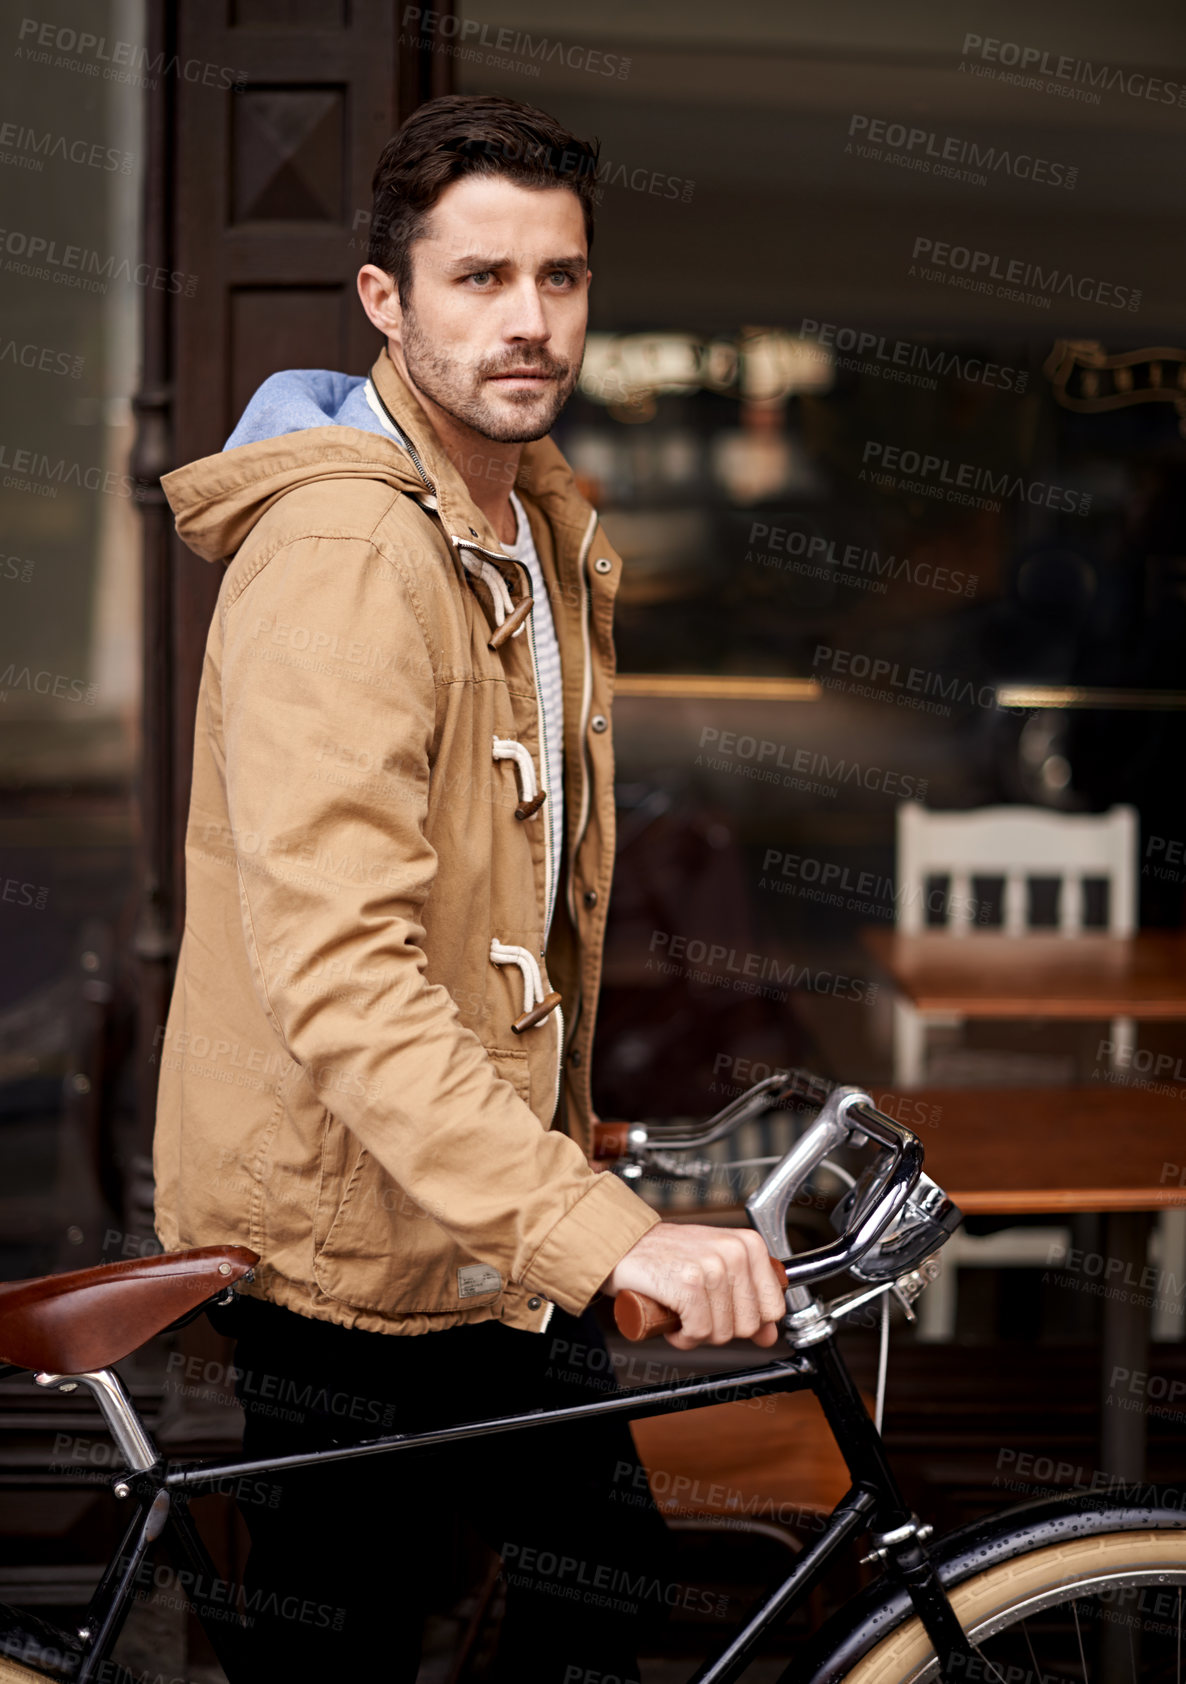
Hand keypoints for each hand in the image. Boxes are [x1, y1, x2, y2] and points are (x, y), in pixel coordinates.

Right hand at [598, 1223, 785, 1350]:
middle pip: (748, 1325)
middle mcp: (734, 1252)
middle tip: (699, 1312)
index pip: (773, 1308)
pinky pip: (698, 1333)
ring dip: (699, 1334)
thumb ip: (748, 1299)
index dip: (749, 1321)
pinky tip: (673, 1321)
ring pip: (722, 1333)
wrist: (625, 1245)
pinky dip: (683, 1338)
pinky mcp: (688, 1285)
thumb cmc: (670, 1255)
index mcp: (749, 1245)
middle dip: (721, 1329)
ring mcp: (712, 1268)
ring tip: (684, 1312)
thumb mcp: (718, 1268)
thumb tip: (769, 1335)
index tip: (726, 1312)